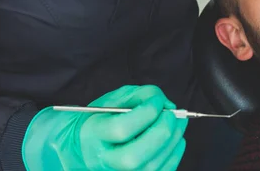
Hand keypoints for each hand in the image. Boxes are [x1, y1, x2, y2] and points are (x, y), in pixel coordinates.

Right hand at [22, 85, 187, 170]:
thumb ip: (140, 96)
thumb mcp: (113, 100)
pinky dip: (174, 155)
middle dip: (162, 131)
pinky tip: (176, 139)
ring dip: (173, 141)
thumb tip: (165, 104)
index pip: (122, 128)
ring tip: (178, 122)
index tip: (157, 100)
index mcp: (93, 134)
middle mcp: (102, 160)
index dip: (146, 112)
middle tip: (172, 114)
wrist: (81, 146)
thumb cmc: (100, 120)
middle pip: (136, 156)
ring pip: (151, 167)